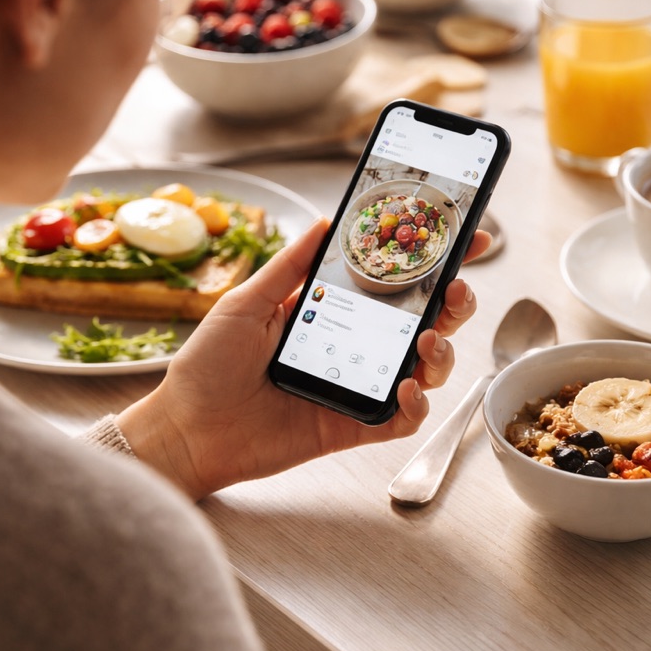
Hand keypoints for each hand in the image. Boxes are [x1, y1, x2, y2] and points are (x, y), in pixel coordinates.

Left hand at [119, 217, 491, 499]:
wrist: (186, 429)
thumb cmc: (208, 366)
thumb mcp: (247, 301)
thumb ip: (290, 265)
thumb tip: (327, 221)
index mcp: (332, 312)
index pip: (395, 283)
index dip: (434, 262)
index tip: (464, 237)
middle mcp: (355, 348)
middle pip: (426, 322)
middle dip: (454, 303)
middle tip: (456, 289)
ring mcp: (359, 388)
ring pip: (427, 370)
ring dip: (442, 352)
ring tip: (426, 340)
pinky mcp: (355, 426)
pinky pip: (404, 420)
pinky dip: (417, 405)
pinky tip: (406, 387)